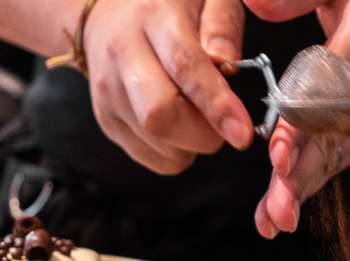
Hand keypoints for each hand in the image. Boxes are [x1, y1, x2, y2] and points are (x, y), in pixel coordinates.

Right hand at [82, 0, 253, 173]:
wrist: (107, 15)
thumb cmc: (168, 7)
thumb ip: (222, 24)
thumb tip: (227, 61)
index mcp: (154, 19)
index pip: (184, 66)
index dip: (216, 105)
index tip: (242, 134)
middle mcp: (123, 54)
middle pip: (158, 115)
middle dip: (202, 134)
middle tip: (223, 123)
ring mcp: (108, 91)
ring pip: (157, 143)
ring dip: (193, 143)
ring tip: (197, 111)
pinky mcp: (107, 119)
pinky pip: (153, 157)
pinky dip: (177, 152)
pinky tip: (179, 123)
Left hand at [243, 0, 349, 237]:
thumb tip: (256, 5)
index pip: (330, 91)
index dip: (303, 127)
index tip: (278, 156)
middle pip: (335, 137)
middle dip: (303, 177)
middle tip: (276, 213)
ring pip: (341, 152)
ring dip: (308, 188)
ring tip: (277, 221)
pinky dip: (322, 177)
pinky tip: (296, 200)